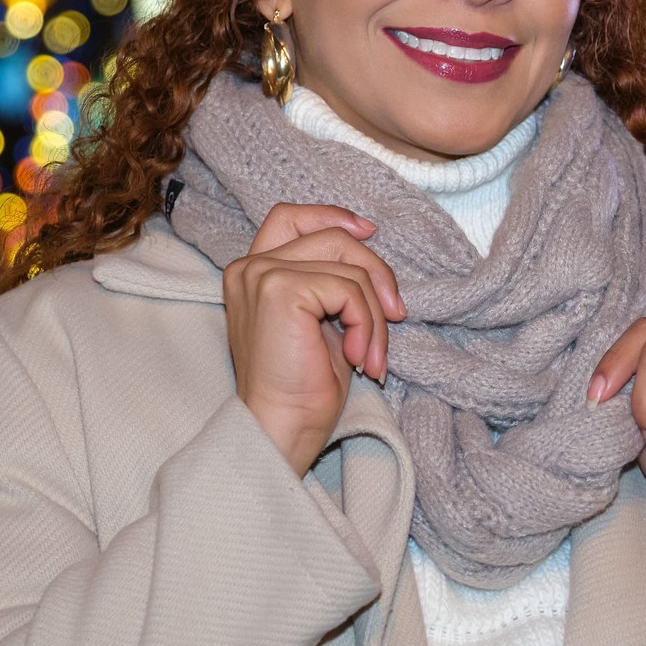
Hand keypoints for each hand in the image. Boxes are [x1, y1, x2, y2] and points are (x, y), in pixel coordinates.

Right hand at [224, 202, 405, 477]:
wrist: (282, 429)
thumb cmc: (301, 387)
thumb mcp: (319, 320)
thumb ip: (329, 281)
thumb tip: (368, 244)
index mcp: (252, 272)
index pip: (289, 217)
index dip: (332, 216)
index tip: (369, 232)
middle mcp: (250, 267)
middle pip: (333, 238)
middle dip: (375, 274)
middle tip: (395, 315)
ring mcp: (263, 275)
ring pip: (349, 267)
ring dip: (374, 314)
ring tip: (371, 356)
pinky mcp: (281, 290)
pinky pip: (349, 290)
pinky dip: (367, 325)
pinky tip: (359, 359)